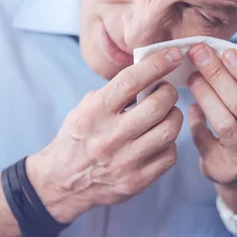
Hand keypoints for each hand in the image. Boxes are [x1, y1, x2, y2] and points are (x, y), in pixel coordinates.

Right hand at [27, 48, 184, 222]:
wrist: (63, 181)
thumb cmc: (78, 137)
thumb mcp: (85, 108)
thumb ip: (114, 92)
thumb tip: (148, 71)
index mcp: (94, 113)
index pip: (130, 81)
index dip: (156, 64)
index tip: (173, 55)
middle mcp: (109, 137)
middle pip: (156, 106)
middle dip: (168, 92)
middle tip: (165, 91)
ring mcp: (124, 161)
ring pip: (168, 131)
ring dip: (173, 116)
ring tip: (166, 113)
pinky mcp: (137, 181)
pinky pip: (169, 155)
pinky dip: (168, 143)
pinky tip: (158, 138)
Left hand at [187, 44, 236, 211]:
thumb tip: (220, 51)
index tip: (226, 51)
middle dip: (218, 76)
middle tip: (199, 53)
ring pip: (224, 123)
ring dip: (206, 95)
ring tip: (192, 76)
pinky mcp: (222, 169)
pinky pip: (204, 140)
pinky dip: (196, 120)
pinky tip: (190, 106)